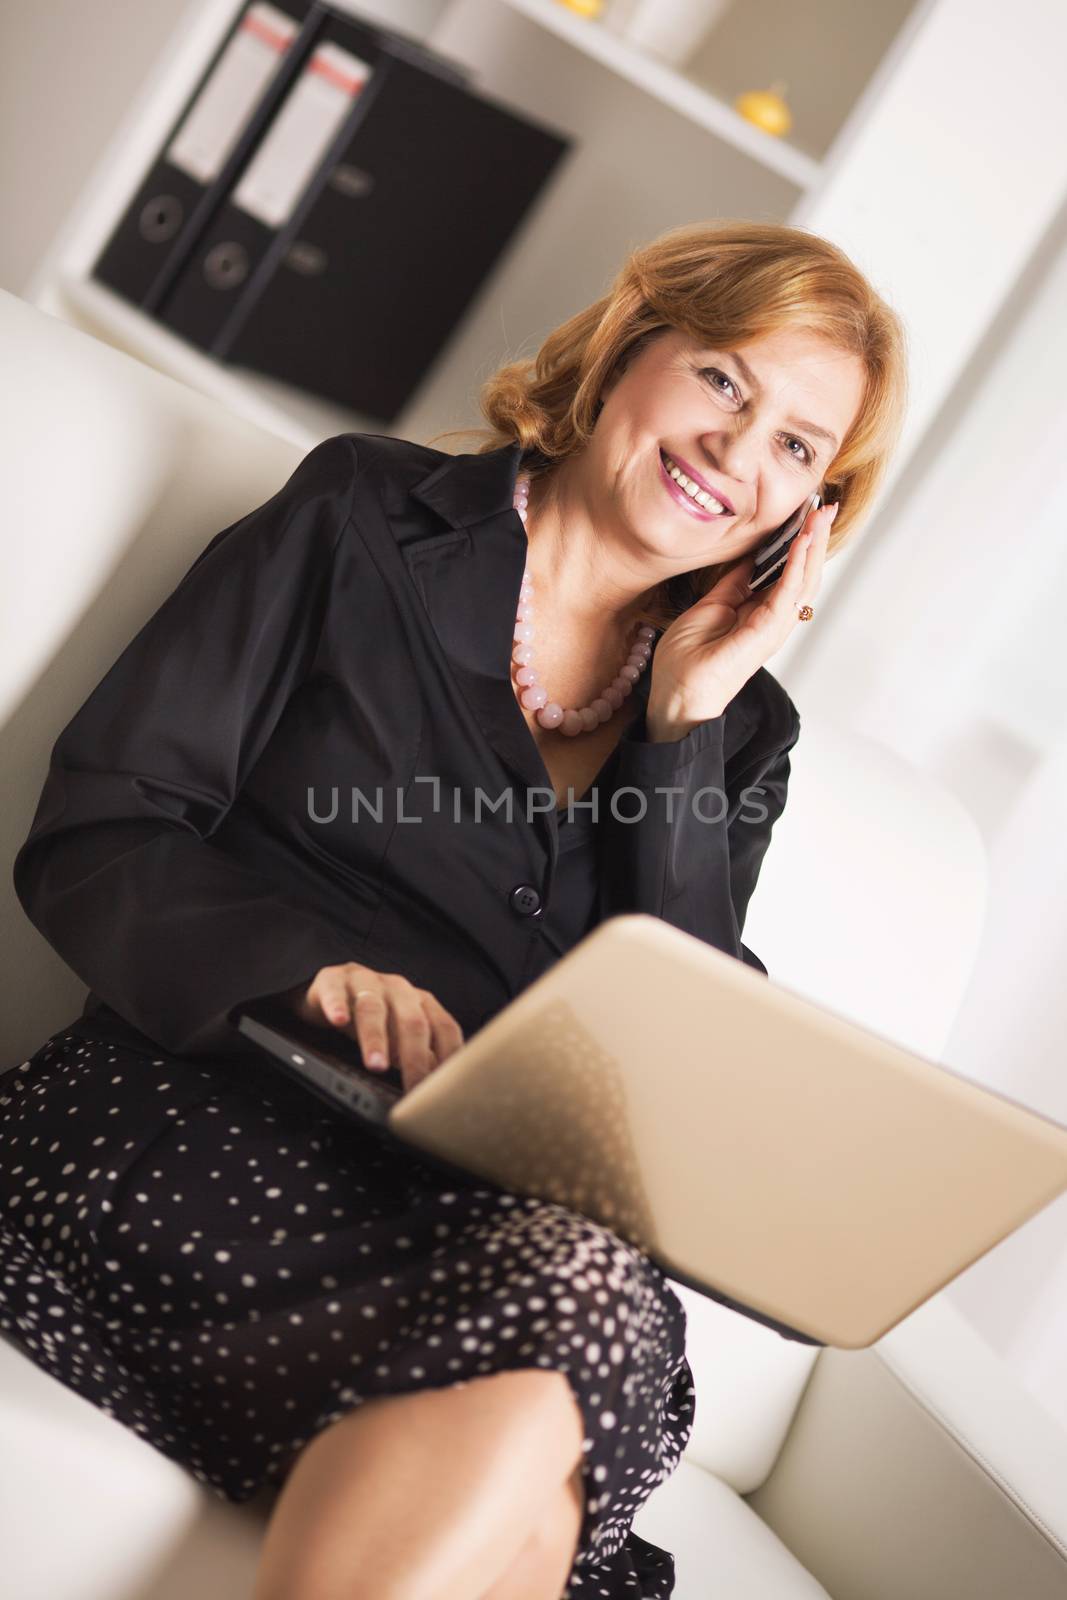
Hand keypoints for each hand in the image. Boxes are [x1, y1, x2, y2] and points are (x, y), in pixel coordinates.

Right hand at [280, 962, 464, 1095]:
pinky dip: (336, 1005)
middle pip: (411, 1020)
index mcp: (420, 1002)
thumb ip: (422, 1055)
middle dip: (414, 1056)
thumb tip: (440, 1086)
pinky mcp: (333, 981)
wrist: (334, 988)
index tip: (444, 1085)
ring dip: (375, 1038)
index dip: (447, 1055)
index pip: (443, 1026)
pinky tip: (338, 1020)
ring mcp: (366, 982)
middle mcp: (398, 989)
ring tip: (376, 1065)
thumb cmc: (374, 1015)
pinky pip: (334, 992)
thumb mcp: (401, 1035)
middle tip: (412, 1086)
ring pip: (372, 1008)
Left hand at [645, 499, 837, 735]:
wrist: (675, 695)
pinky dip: (796, 564)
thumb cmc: (687, 661)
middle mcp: (772, 620)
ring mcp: (772, 627)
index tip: (805, 514)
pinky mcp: (766, 632)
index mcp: (759, 613)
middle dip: (814, 539)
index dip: (798, 543)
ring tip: (820, 515)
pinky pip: (787, 592)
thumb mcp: (710, 606)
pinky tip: (801, 540)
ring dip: (813, 546)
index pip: (787, 572)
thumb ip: (734, 583)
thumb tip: (751, 557)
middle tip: (824, 507)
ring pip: (803, 580)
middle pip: (803, 574)